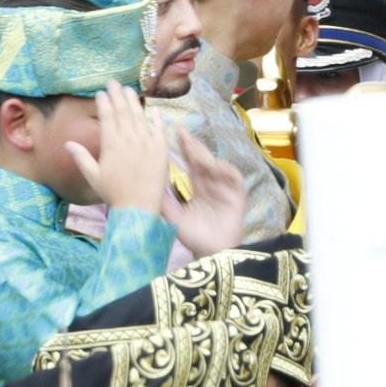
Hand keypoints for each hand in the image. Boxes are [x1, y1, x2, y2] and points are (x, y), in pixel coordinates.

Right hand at [66, 84, 171, 215]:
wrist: (138, 207)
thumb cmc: (113, 193)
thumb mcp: (93, 176)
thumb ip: (81, 157)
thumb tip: (67, 143)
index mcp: (112, 145)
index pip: (107, 117)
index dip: (104, 103)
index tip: (101, 92)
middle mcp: (130, 140)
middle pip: (123, 111)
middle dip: (117, 95)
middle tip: (114, 82)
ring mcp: (147, 143)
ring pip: (140, 116)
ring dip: (134, 101)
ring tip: (129, 90)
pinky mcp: (161, 150)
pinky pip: (159, 129)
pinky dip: (156, 118)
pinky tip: (152, 109)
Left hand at [162, 128, 248, 255]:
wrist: (213, 253)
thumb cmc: (195, 238)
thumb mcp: (174, 217)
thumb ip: (164, 201)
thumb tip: (147, 183)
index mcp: (198, 188)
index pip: (190, 164)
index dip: (184, 150)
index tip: (174, 134)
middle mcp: (212, 185)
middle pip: (202, 161)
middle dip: (193, 146)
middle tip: (182, 133)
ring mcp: (226, 189)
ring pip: (217, 167)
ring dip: (206, 158)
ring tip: (195, 151)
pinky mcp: (238, 196)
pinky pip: (235, 179)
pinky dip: (227, 171)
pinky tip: (217, 165)